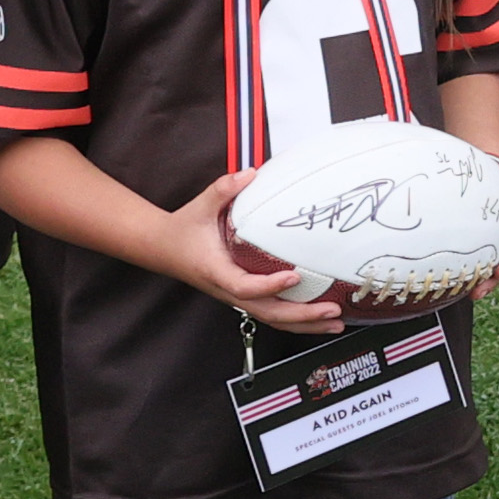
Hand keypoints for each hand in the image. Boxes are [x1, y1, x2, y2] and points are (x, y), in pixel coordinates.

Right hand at [159, 174, 344, 330]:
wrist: (164, 248)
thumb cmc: (183, 230)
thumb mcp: (200, 206)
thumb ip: (223, 189)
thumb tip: (249, 174)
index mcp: (216, 270)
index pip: (244, 286)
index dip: (269, 285)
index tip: (294, 276)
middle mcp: (228, 290)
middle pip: (267, 313)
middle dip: (301, 316)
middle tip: (331, 311)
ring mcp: (236, 297)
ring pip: (272, 319)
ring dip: (304, 324)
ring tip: (335, 324)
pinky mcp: (243, 297)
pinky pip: (270, 312)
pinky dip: (296, 320)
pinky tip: (318, 320)